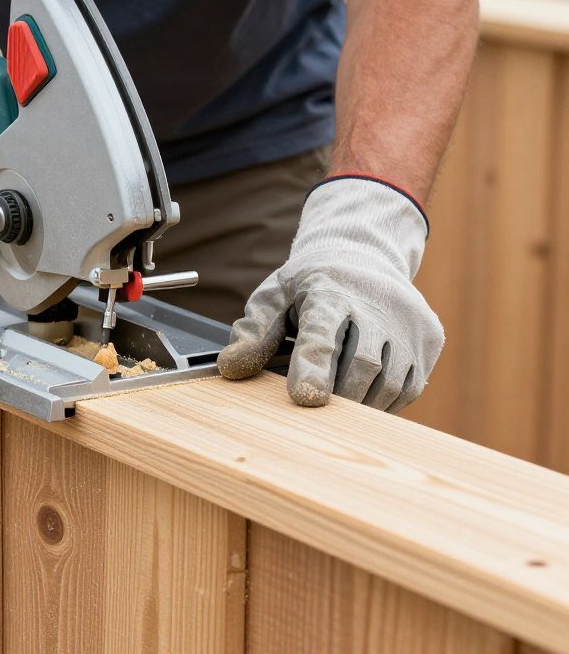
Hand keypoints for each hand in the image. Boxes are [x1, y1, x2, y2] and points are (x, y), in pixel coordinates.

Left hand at [217, 176, 443, 412]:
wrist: (365, 252)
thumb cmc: (312, 281)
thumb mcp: (275, 294)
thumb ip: (253, 330)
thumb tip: (231, 368)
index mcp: (330, 291)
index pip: (322, 332)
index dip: (314, 367)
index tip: (306, 398)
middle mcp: (377, 304)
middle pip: (362, 364)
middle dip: (338, 396)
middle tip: (318, 409)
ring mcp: (409, 323)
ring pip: (389, 382)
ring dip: (360, 404)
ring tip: (337, 399)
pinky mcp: (430, 338)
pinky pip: (409, 387)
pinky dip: (383, 402)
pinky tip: (364, 393)